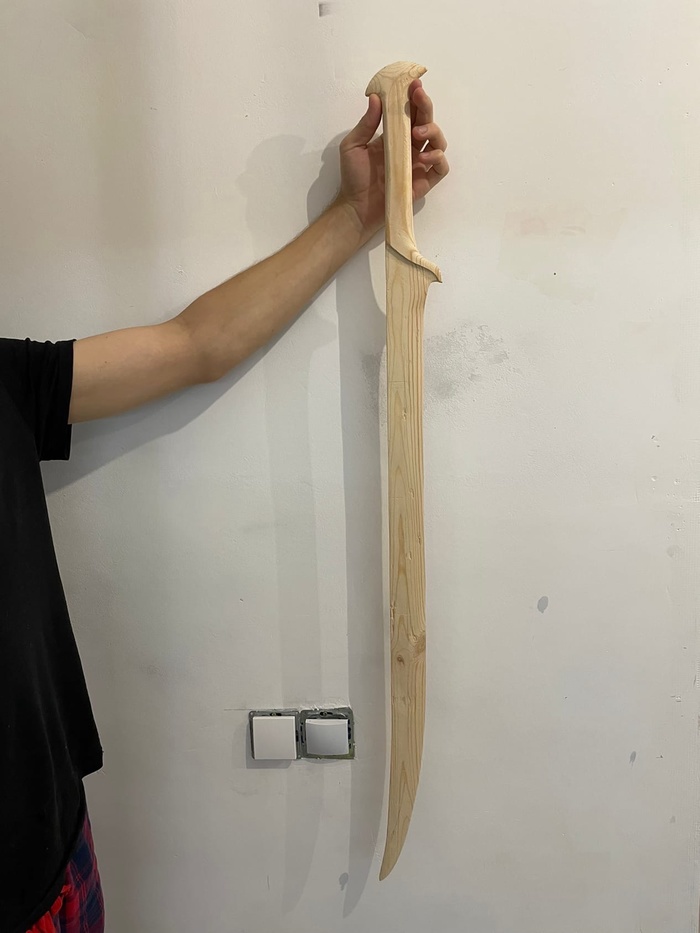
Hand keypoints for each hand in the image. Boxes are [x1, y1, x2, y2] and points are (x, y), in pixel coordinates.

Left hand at [336, 80, 448, 242]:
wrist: (356, 207)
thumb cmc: (354, 177)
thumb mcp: (353, 145)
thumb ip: (366, 123)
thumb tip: (376, 98)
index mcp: (395, 136)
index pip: (410, 112)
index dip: (414, 97)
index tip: (412, 83)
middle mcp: (410, 147)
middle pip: (427, 121)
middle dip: (425, 105)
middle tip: (418, 95)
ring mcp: (419, 164)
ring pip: (438, 141)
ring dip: (433, 130)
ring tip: (417, 132)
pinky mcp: (424, 181)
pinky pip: (441, 166)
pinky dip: (438, 157)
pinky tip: (423, 156)